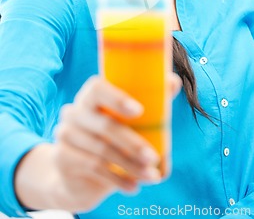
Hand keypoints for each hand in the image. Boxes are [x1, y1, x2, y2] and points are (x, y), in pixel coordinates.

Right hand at [50, 73, 180, 211]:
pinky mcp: (63, 158)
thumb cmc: (111, 134)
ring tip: (151, 176)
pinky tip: (133, 186)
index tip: (139, 111)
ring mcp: (65, 134)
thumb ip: (151, 98)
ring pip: (101, 152)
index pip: (98, 88)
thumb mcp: (127, 117)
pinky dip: (117, 179)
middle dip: (133, 144)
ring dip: (130, 166)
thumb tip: (174, 82)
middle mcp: (74, 112)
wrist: (77, 171)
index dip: (117, 98)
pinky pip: (93, 169)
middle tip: (153, 157)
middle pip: (104, 126)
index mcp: (91, 95)